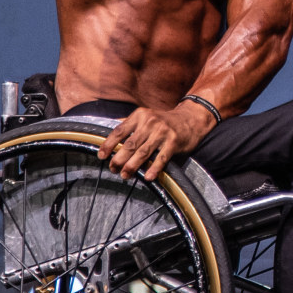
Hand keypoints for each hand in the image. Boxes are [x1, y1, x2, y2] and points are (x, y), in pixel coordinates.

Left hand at [97, 101, 216, 180]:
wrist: (191, 118)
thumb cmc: (164, 121)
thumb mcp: (146, 116)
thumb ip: (128, 123)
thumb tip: (105, 130)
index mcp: (140, 115)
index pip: (119, 131)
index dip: (108, 144)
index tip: (101, 156)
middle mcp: (150, 122)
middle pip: (130, 144)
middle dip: (119, 159)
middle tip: (113, 169)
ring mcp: (163, 132)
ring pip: (143, 152)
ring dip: (132, 166)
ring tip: (125, 175)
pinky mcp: (174, 142)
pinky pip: (162, 158)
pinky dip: (154, 168)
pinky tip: (148, 177)